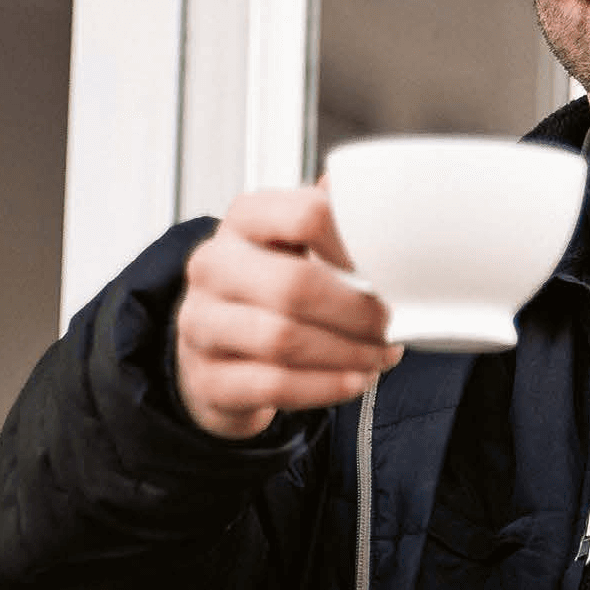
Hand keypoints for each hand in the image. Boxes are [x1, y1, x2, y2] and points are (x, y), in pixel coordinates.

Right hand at [173, 185, 401, 437]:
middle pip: (295, 285)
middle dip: (356, 312)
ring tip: (379, 356)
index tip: (386, 271)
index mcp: (243, 220)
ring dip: (347, 353)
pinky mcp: (206, 378)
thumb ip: (333, 224)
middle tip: (389, 324)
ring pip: (283, 340)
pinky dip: (326, 386)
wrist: (216, 350)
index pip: (306, 216)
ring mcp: (200, 323)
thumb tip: (382, 203)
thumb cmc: (267, 290)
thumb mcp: (293, 245)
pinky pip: (274, 385)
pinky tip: (354, 380)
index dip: (356, 248)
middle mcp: (212, 266)